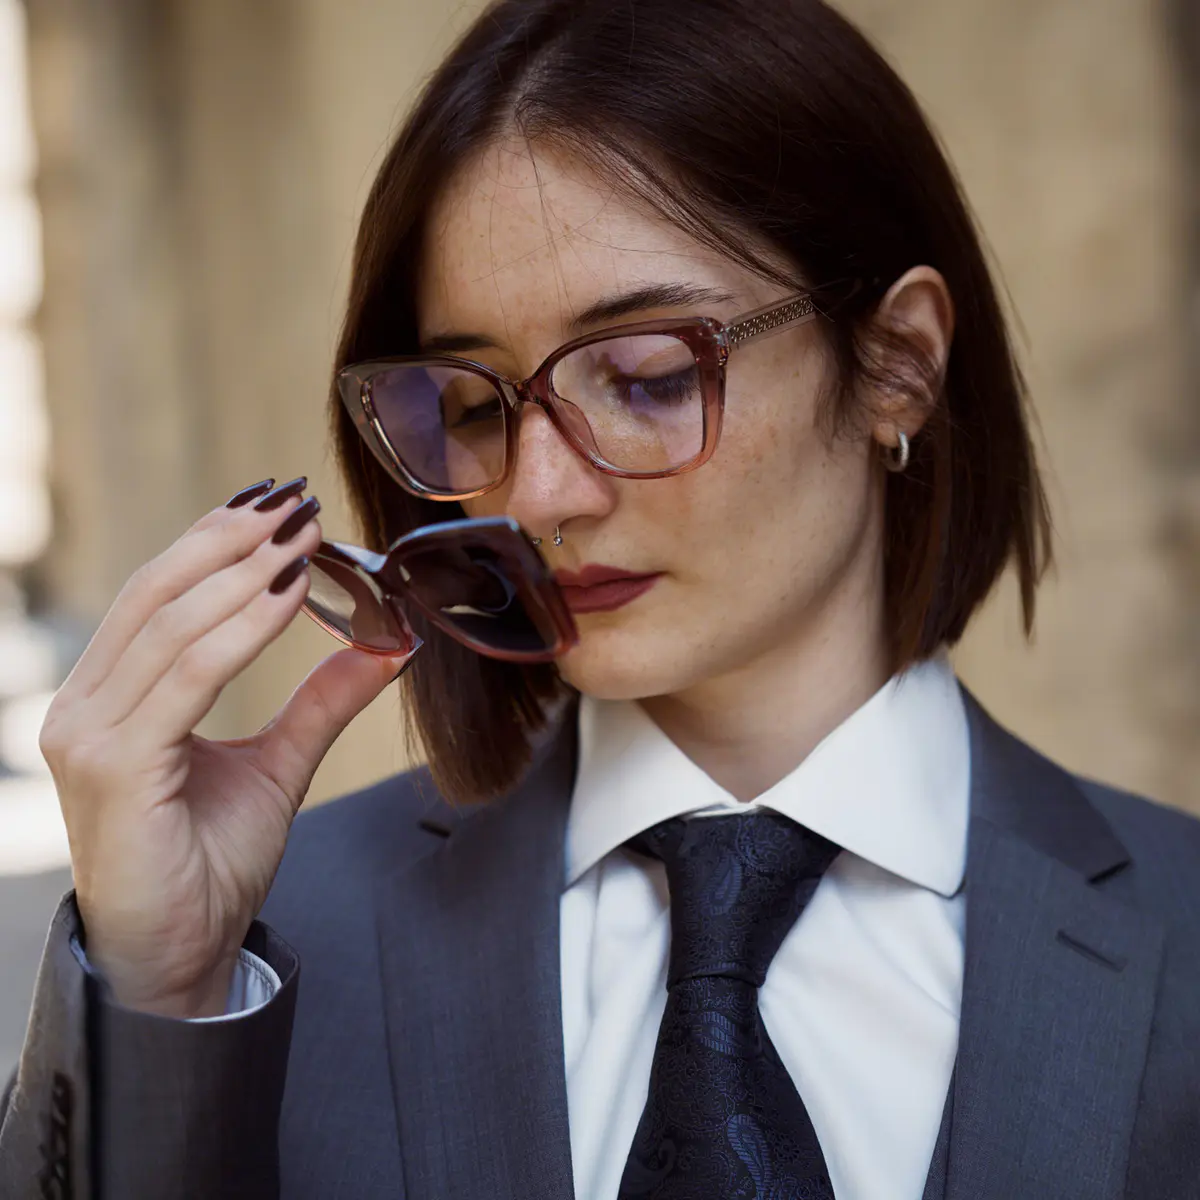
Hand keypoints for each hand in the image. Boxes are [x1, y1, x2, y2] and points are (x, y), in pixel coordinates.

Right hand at [37, 478, 415, 1017]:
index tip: (278, 502)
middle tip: (293, 499)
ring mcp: (88, 736)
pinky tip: (287, 594)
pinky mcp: (112, 768)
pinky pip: (185, 677)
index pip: (157, 596)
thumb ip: (320, 701)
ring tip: (299, 534)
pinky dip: (239, 630)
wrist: (180, 958)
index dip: (216, 541)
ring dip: (240, 570)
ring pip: (168, 626)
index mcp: (111, 699)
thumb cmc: (211, 865)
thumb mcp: (278, 765)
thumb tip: (385, 642)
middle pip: (155, 594)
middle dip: (229, 540)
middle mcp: (85, 708)